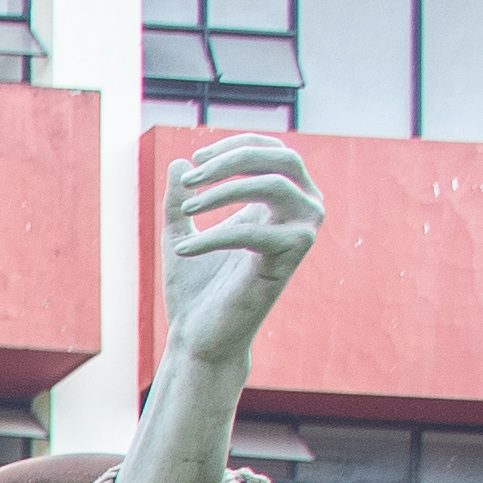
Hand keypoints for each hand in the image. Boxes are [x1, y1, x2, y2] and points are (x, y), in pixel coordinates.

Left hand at [158, 134, 323, 368]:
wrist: (201, 336)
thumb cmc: (197, 287)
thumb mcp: (182, 230)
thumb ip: (181, 197)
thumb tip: (179, 163)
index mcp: (283, 199)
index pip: (271, 150)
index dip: (234, 146)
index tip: (194, 161)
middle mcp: (303, 209)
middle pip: (280, 158)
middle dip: (231, 161)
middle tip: (190, 180)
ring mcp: (303, 232)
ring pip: (273, 185)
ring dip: (222, 192)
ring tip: (186, 209)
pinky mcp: (292, 258)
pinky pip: (253, 232)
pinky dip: (213, 236)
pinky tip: (183, 251)